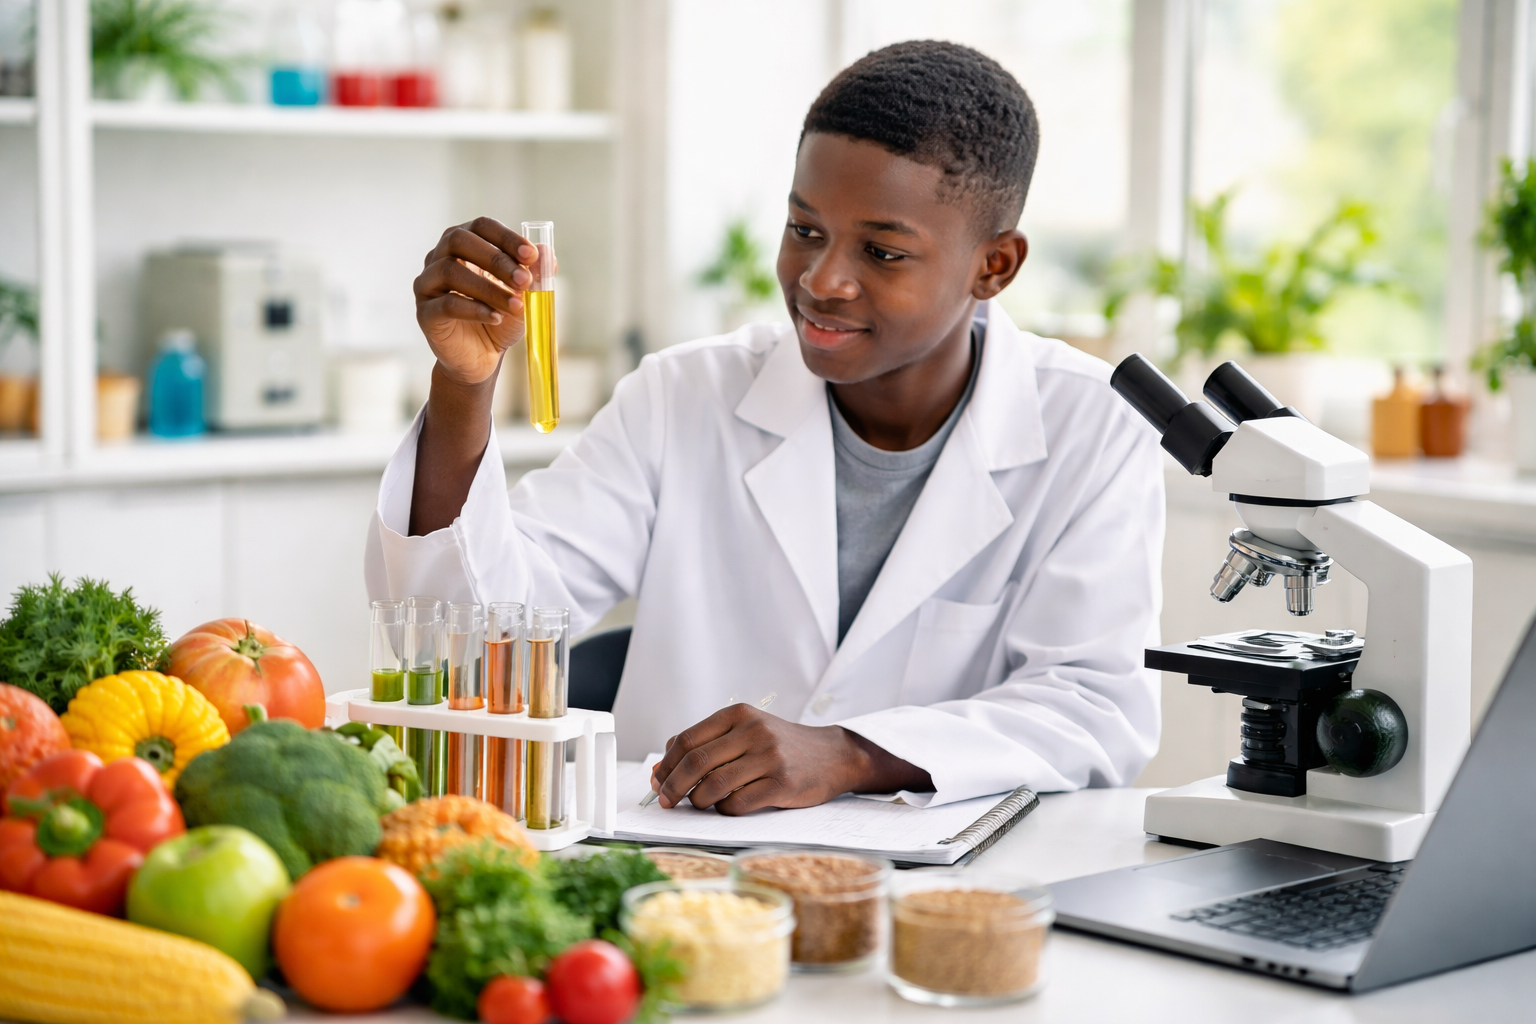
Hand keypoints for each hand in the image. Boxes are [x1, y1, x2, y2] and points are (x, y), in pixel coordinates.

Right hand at [413, 217, 542, 386]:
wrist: (481, 357)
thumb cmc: (500, 319)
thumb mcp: (522, 296)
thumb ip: (533, 274)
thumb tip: (547, 255)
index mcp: (464, 245)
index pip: (481, 226)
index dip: (506, 237)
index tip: (531, 255)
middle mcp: (439, 257)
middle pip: (459, 240)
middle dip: (496, 259)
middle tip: (523, 281)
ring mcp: (427, 284)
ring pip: (451, 271)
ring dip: (489, 288)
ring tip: (515, 306)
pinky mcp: (425, 313)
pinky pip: (446, 304)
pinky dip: (475, 309)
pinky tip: (495, 318)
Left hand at [650, 705, 933, 814]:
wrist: (834, 755)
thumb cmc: (780, 746)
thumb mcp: (746, 731)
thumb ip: (706, 744)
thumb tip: (661, 770)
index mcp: (739, 714)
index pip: (687, 739)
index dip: (666, 765)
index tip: (658, 782)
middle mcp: (753, 731)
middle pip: (695, 762)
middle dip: (673, 786)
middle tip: (665, 802)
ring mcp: (769, 757)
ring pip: (714, 785)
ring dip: (698, 801)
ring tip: (699, 804)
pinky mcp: (782, 783)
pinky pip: (738, 804)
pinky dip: (724, 810)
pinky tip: (727, 807)